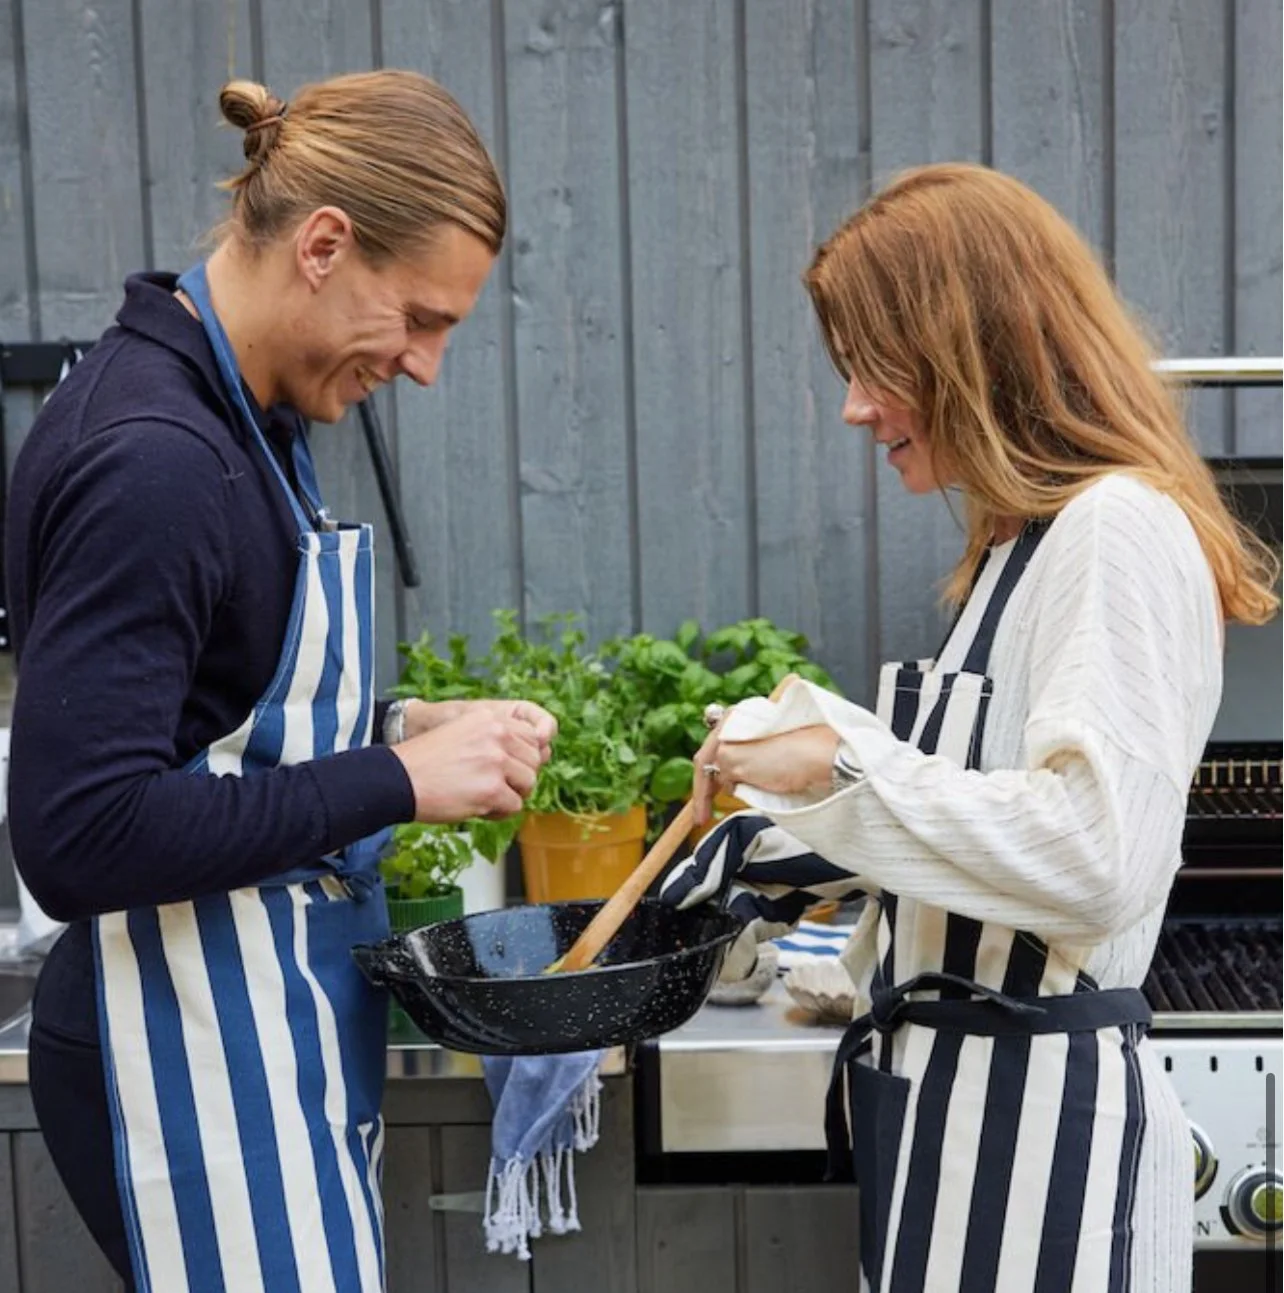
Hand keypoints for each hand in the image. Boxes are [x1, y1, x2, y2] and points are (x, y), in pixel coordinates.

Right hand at [391, 704, 548, 821]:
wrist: (397, 779)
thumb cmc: (425, 761)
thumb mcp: (462, 732)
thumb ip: (494, 738)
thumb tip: (534, 754)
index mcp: (490, 718)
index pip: (532, 737)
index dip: (521, 757)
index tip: (505, 768)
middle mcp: (497, 734)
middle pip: (534, 761)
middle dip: (518, 777)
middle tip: (493, 786)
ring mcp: (496, 762)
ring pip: (528, 783)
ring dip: (511, 795)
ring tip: (485, 797)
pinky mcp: (492, 789)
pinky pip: (514, 806)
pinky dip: (498, 812)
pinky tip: (478, 808)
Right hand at [691, 724, 839, 824]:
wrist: (829, 762)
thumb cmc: (787, 757)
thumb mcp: (736, 760)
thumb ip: (717, 767)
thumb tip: (720, 779)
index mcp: (733, 720)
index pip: (704, 757)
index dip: (699, 790)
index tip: (699, 816)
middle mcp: (747, 726)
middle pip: (718, 759)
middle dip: (711, 786)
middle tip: (706, 813)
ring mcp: (764, 739)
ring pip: (736, 766)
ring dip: (729, 786)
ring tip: (730, 805)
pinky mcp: (780, 753)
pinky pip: (754, 770)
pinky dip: (748, 784)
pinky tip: (751, 795)